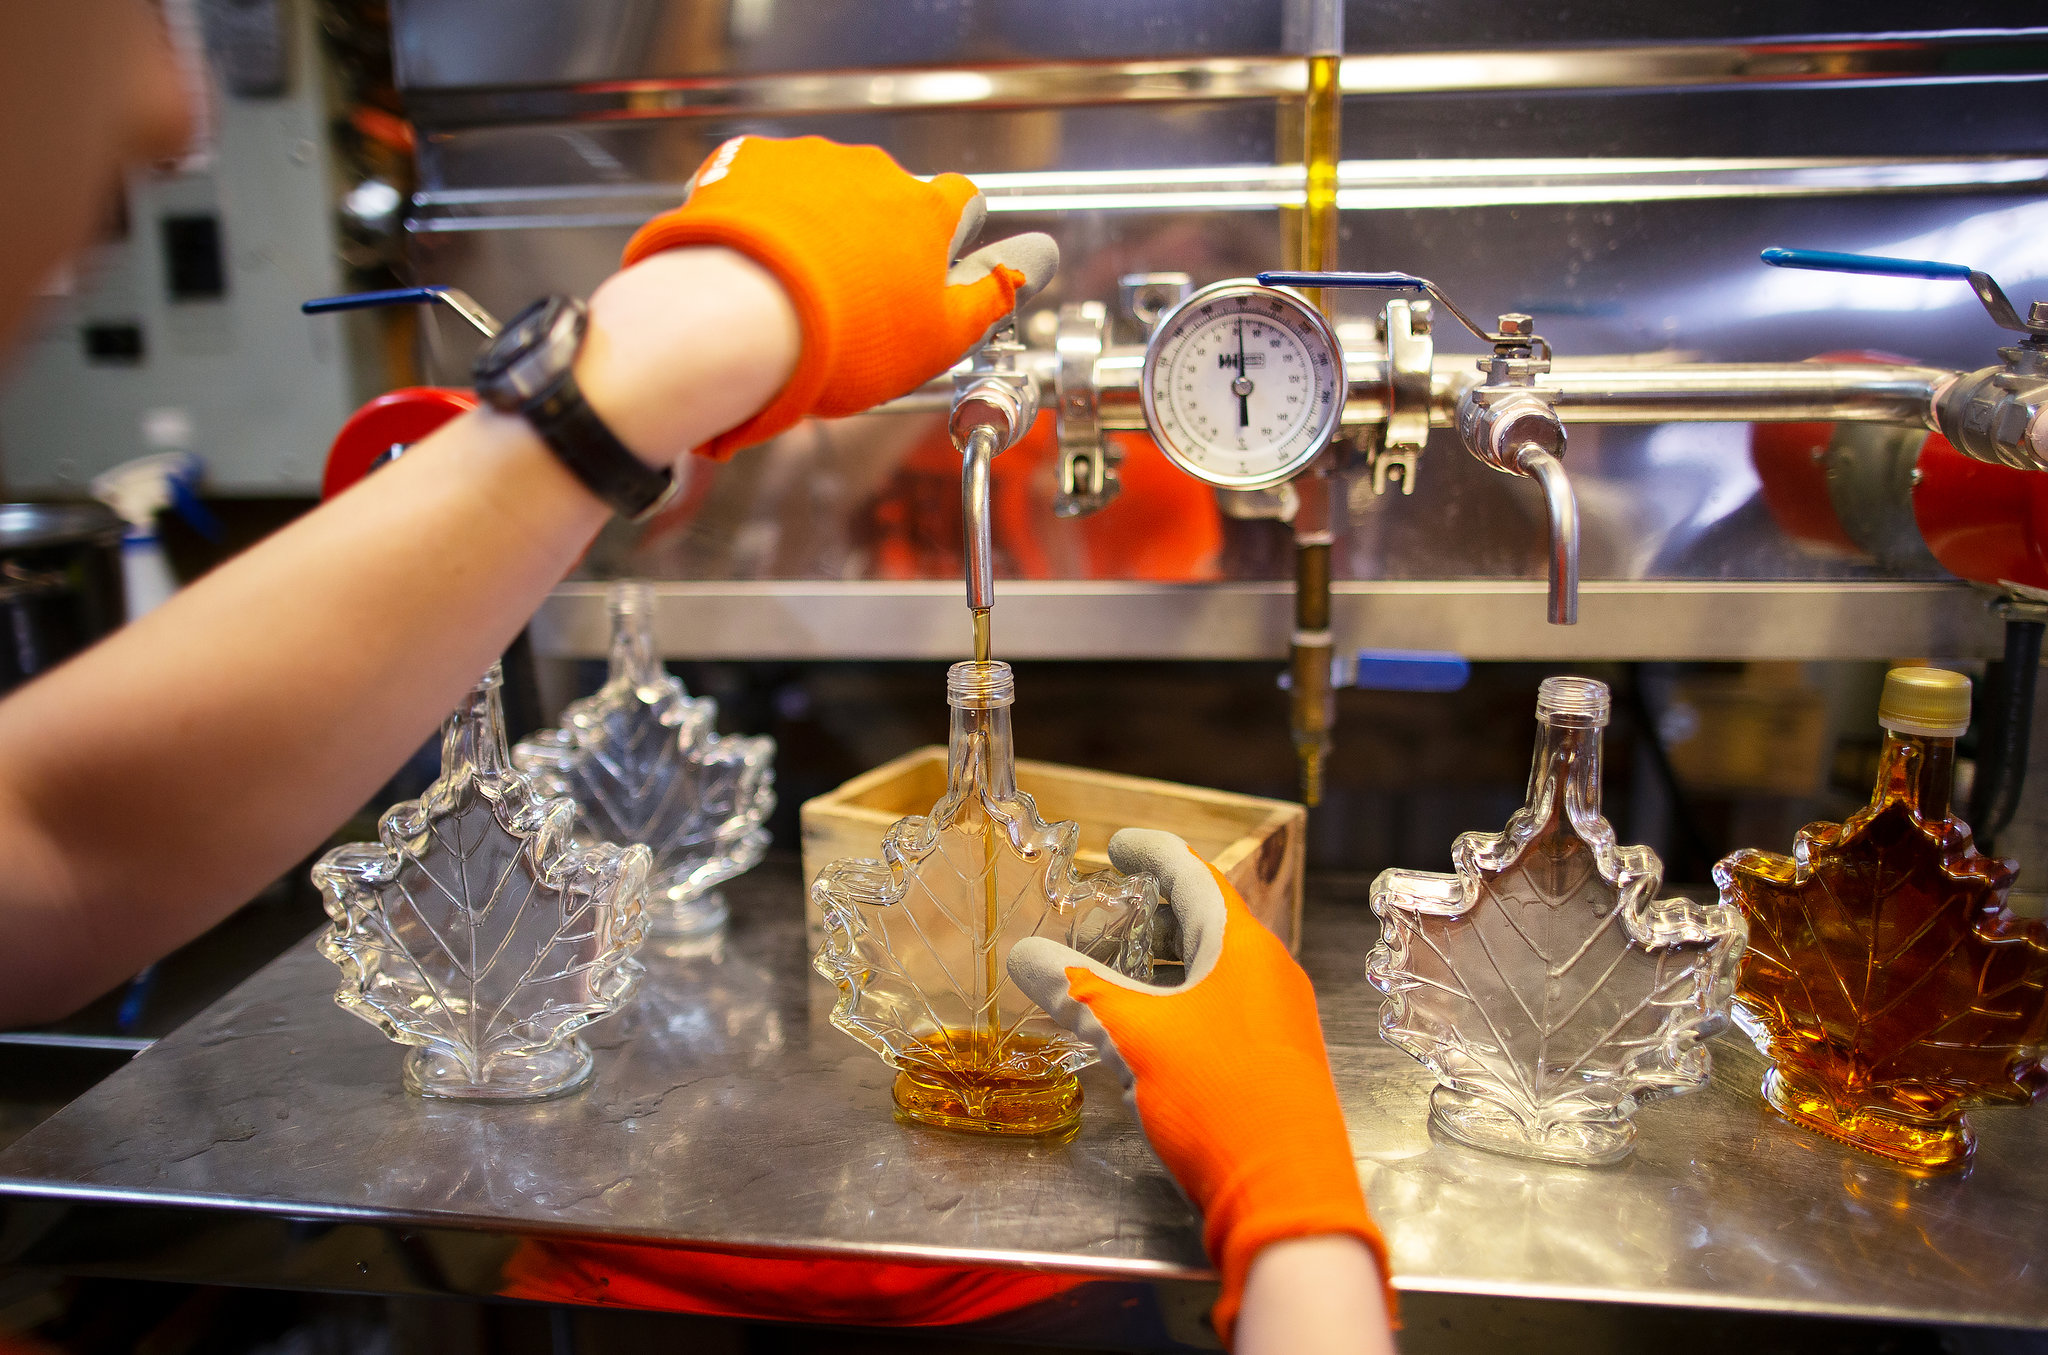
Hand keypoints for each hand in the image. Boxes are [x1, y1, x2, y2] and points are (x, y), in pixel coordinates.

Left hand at [616, 134, 1057, 459]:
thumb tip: (1027, 269)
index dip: (950, 236)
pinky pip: (764, 183)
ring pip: (825, 190)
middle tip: (853, 297)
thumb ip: (989, 298)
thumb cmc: (846, 339)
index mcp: (927, 212)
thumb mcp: (940, 338)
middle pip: (888, 197)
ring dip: (818, 226)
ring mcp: (809, 162)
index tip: (934, 265)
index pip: (962, 203)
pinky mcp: (748, 163)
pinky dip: (764, 214)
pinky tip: (755, 260)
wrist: (740, 317)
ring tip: (794, 286)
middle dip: (876, 237)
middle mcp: (873, 172)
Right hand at [1008, 829, 1392, 1344]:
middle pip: (1211, 920)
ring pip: (1218, 968)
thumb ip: (1077, 991)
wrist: (1287, 1199)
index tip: (1119, 845)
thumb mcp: (1134, 1038)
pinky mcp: (1278, 1063)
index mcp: (1247, 948)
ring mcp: (1281, 1020)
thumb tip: (1024, 954)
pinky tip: (1152, 1025)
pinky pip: (1226, 1006)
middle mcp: (1273, 973)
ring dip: (1168, 959)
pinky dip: (1183, 997)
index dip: (1153, 853)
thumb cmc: (1218, 1099)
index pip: (1196, 876)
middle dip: (1157, 909)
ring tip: (1117, 964)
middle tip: (1106, 906)